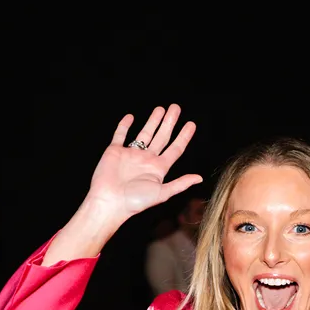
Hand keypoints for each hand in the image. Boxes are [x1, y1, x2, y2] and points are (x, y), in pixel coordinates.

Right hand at [88, 105, 201, 224]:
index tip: (191, 124)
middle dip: (169, 122)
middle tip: (176, 107)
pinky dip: (124, 125)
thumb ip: (180, 184)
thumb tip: (200, 178)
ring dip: (153, 121)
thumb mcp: (162, 192)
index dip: (184, 136)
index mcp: (158, 168)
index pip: (175, 149)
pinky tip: (130, 117)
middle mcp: (146, 159)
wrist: (109, 202)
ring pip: (144, 133)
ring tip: (160, 108)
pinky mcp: (114, 151)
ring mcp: (131, 154)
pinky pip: (120, 135)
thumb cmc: (135, 201)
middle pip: (161, 137)